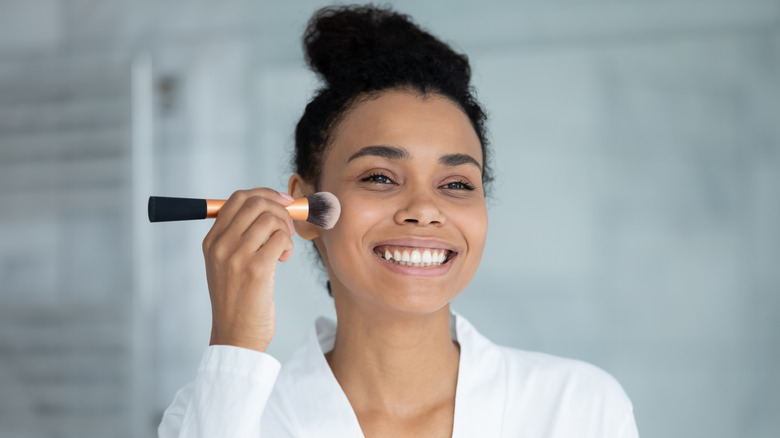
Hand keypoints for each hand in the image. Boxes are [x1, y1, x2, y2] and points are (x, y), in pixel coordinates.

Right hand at [201, 188, 294, 351]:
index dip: (265, 194)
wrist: (236, 335)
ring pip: (270, 218)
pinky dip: (288, 245)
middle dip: (280, 209)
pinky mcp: (256, 269)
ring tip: (284, 248)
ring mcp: (236, 257)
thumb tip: (268, 204)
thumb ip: (241, 235)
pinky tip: (284, 259)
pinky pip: (280, 239)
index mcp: (211, 241)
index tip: (283, 202)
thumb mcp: (228, 264)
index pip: (237, 199)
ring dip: (286, 229)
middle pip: (255, 203)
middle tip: (288, 227)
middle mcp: (220, 245)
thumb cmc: (239, 300)